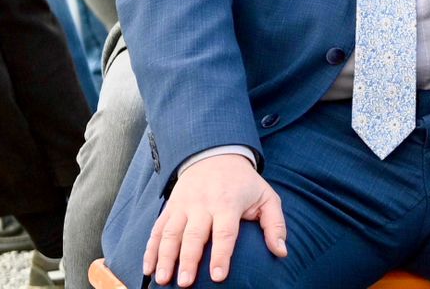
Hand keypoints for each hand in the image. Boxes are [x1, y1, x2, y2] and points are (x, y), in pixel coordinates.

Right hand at [145, 153, 285, 285]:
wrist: (216, 154)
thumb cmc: (245, 183)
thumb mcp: (266, 197)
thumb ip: (275, 225)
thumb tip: (281, 252)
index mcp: (228, 203)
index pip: (225, 233)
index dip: (221, 255)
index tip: (218, 277)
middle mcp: (203, 205)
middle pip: (194, 235)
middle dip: (188, 261)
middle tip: (185, 284)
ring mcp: (183, 205)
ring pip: (171, 233)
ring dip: (164, 257)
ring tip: (161, 279)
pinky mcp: (170, 207)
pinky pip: (157, 229)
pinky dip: (150, 249)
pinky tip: (148, 267)